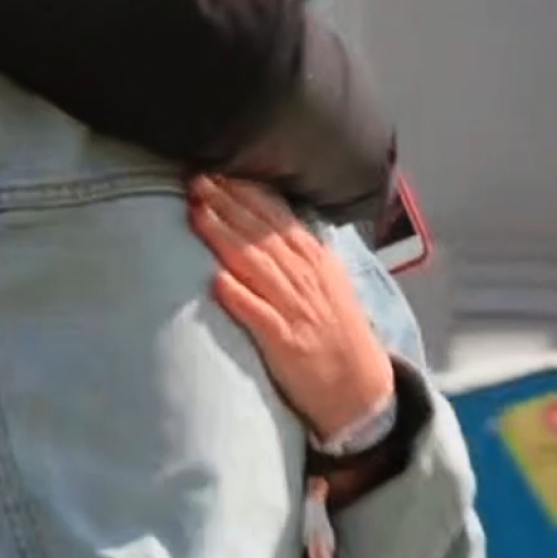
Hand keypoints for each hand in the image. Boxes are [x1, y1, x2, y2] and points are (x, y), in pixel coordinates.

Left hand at [189, 176, 393, 445]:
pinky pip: (259, 315)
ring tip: (197, 213)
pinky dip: (239, 297)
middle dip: (227, 204)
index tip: (217, 171)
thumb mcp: (327, 281)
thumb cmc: (336, 332)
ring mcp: (295, 308)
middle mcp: (305, 278)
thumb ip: (301, 252)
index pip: (276, 217)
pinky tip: (217, 280)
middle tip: (197, 180)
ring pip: (255, 265)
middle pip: (260, 233)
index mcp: (314, 259)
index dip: (244, 192)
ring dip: (225, 237)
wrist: (360, 386)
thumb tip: (274, 219)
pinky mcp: (284, 342)